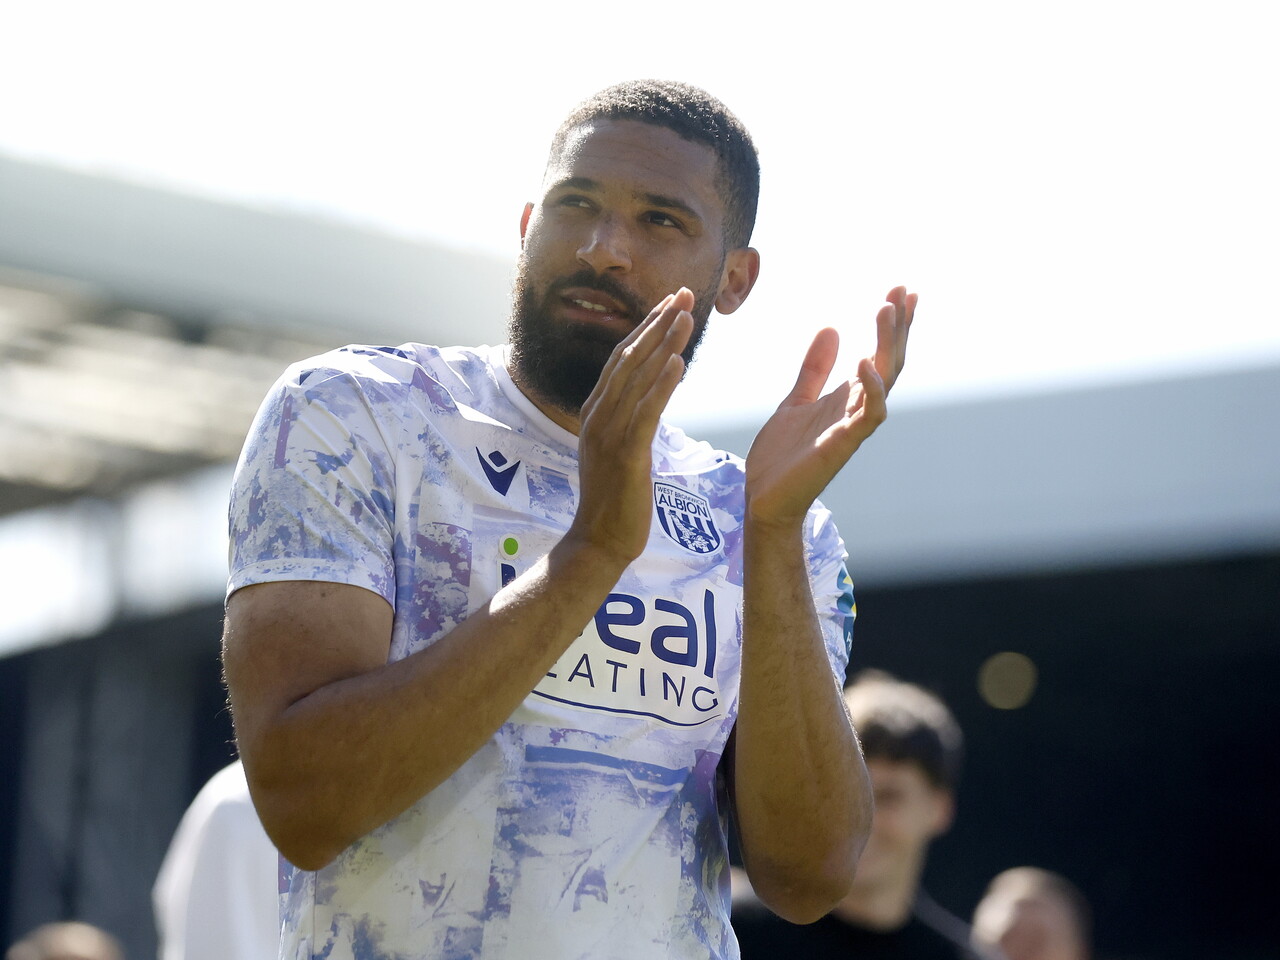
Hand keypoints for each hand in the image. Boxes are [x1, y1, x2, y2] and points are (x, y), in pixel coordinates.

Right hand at [567, 288, 695, 563]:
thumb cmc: (613, 501)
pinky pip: (645, 412)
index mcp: (595, 412)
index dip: (647, 327)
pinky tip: (680, 362)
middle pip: (629, 358)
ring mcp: (607, 434)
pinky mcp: (625, 455)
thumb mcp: (616, 451)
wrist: (596, 543)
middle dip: (658, 323)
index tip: (671, 302)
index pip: (622, 359)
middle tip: (684, 293)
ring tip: (686, 316)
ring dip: (663, 343)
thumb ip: (626, 421)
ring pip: (637, 377)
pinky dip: (662, 384)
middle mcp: (597, 416)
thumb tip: (644, 397)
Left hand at [744, 286, 915, 526]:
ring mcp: (851, 426)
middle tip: (902, 291)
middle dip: (897, 327)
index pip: (878, 354)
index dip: (891, 326)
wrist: (765, 498)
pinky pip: (868, 415)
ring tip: (887, 309)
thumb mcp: (795, 400)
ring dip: (888, 345)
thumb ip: (814, 369)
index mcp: (846, 398)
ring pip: (883, 380)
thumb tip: (831, 330)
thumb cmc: (781, 457)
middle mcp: (855, 409)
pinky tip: (864, 362)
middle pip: (889, 361)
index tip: (901, 292)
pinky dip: (870, 389)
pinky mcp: (842, 445)